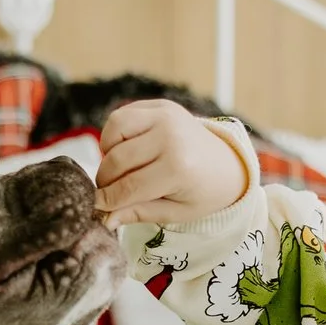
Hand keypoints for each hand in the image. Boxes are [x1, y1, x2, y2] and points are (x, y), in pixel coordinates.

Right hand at [96, 100, 250, 227]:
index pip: (128, 186)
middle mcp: (171, 136)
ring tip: (118, 168)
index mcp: (178, 168)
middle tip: (108, 190)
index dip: (108, 199)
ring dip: (108, 151)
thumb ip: (139, 213)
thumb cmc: (202, 192)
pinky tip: (127, 150)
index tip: (97, 206)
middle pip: (117, 159)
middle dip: (106, 179)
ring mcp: (166, 116)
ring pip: (115, 129)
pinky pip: (122, 115)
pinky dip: (116, 134)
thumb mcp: (175, 212)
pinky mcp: (161, 105)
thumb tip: (105, 219)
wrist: (227, 165)